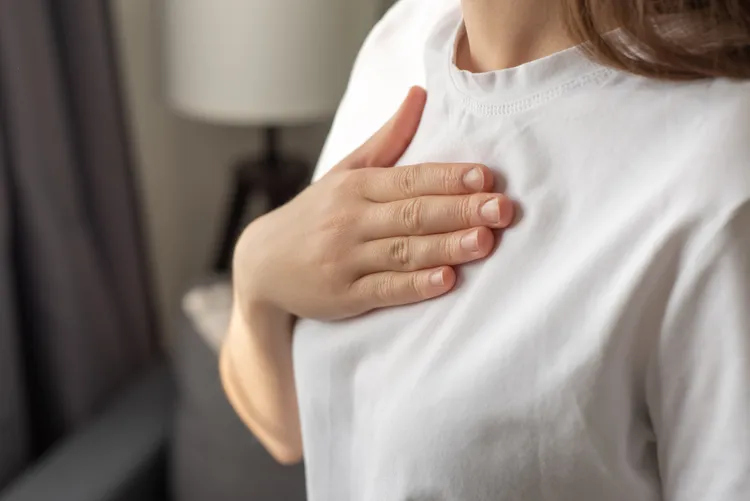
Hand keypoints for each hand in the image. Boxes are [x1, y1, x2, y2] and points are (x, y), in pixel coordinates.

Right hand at [233, 87, 513, 320]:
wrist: (262, 263)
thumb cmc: (315, 214)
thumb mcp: (345, 172)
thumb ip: (387, 140)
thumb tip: (419, 94)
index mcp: (355, 186)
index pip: (408, 179)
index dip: (448, 178)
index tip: (485, 177)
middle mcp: (349, 220)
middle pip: (412, 213)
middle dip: (459, 210)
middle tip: (501, 209)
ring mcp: (344, 260)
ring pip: (402, 251)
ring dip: (445, 246)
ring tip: (483, 242)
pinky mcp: (342, 296)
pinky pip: (383, 290)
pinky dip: (414, 286)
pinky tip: (444, 280)